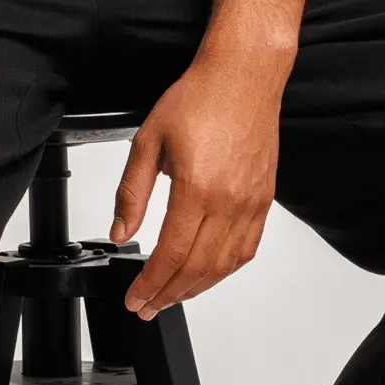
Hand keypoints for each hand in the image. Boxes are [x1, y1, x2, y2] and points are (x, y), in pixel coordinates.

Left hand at [111, 52, 284, 319]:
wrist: (243, 76)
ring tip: (172, 296)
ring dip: (196, 288)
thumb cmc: (199, 98)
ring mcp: (251, 203)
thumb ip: (132, 192)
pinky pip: (247, 248)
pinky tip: (209, 274)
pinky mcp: (264, 199)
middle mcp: (229, 202)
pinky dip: (226, 270)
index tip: (134, 299)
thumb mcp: (148, 140)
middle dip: (168, 294)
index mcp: (197, 188)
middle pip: (197, 268)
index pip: (171, 254)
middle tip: (147, 307)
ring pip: (224, 265)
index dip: (150, 283)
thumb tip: (120, 232)